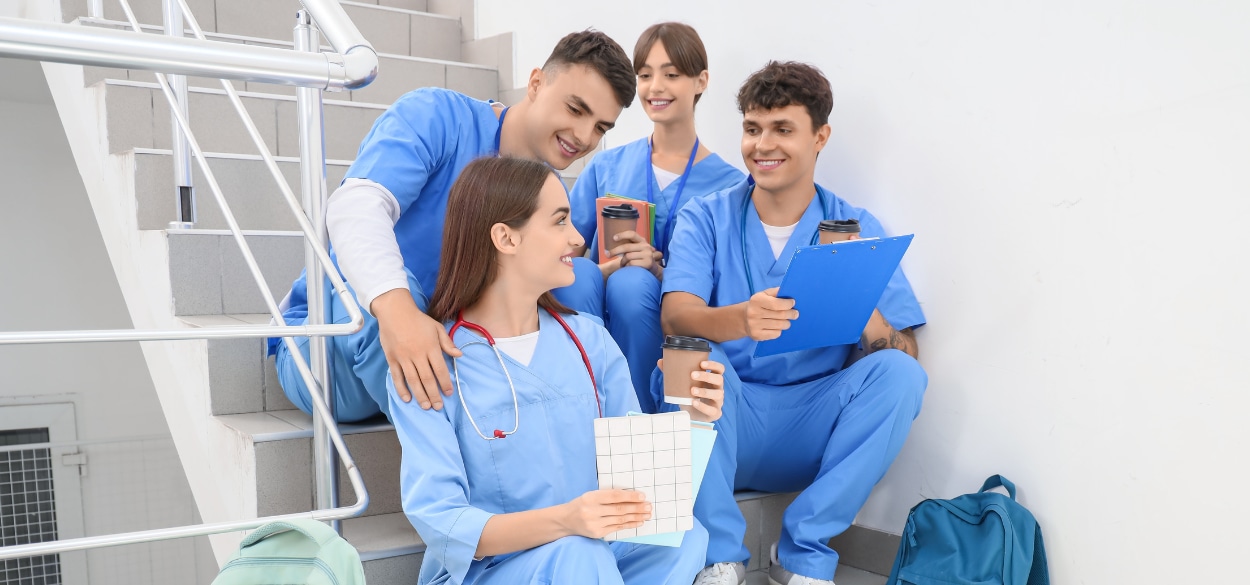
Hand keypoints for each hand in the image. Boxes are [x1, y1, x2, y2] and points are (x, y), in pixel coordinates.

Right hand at [372, 290, 461, 409]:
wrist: (395, 311)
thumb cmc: (418, 319)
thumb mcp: (437, 327)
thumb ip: (447, 343)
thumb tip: (459, 355)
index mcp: (430, 347)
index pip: (440, 369)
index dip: (445, 383)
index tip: (449, 393)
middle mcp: (417, 354)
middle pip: (427, 379)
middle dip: (434, 394)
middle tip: (438, 407)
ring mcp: (403, 357)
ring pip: (413, 381)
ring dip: (420, 395)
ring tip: (426, 406)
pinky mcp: (392, 359)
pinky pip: (397, 377)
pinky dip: (401, 389)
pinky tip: (407, 399)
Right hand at [560, 489, 651, 538]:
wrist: (566, 520)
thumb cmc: (582, 504)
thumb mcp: (591, 495)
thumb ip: (608, 496)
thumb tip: (631, 496)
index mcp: (591, 498)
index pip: (614, 496)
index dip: (629, 496)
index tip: (642, 496)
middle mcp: (592, 511)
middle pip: (619, 509)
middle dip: (636, 508)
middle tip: (649, 506)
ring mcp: (594, 524)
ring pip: (620, 519)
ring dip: (636, 517)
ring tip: (647, 514)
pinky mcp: (597, 533)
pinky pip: (617, 528)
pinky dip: (629, 524)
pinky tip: (639, 521)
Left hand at [606, 230, 659, 271]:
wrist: (653, 270)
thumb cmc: (640, 260)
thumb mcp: (637, 250)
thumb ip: (629, 246)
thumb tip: (613, 244)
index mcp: (642, 241)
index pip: (632, 234)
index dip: (622, 235)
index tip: (613, 238)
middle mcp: (646, 246)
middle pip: (626, 247)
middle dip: (614, 251)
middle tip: (607, 255)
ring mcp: (647, 254)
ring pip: (628, 256)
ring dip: (622, 262)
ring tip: (623, 265)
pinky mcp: (647, 263)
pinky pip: (631, 264)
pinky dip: (627, 267)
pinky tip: (628, 268)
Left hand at [657, 358, 725, 422]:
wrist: (691, 414)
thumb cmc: (690, 395)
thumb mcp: (683, 384)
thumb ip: (673, 373)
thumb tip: (660, 361)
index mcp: (712, 379)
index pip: (719, 369)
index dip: (713, 365)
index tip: (701, 363)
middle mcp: (718, 388)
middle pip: (719, 379)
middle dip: (706, 376)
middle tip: (692, 375)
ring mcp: (718, 401)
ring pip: (718, 394)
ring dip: (705, 391)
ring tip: (692, 390)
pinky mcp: (715, 413)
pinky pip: (712, 410)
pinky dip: (703, 406)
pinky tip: (693, 402)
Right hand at [742, 287, 797, 340]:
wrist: (743, 318)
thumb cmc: (759, 304)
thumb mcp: (764, 294)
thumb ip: (775, 292)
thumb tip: (788, 291)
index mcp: (756, 300)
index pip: (776, 304)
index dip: (788, 304)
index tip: (792, 303)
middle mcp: (754, 313)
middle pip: (780, 315)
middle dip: (791, 314)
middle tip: (795, 313)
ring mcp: (754, 325)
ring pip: (780, 325)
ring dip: (787, 323)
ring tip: (786, 320)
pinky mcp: (757, 335)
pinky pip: (776, 334)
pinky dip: (779, 330)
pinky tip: (777, 327)